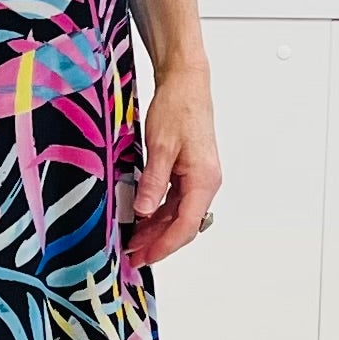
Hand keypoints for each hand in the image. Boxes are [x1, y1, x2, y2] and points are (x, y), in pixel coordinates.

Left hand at [124, 63, 219, 270]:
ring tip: (132, 241)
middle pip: (183, 225)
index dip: (163, 246)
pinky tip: (141, 219)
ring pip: (178, 215)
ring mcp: (199, 178)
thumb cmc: (178, 107)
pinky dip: (158, 213)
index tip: (144, 257)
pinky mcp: (190, 172)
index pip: (185, 226)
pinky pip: (175, 201)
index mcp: (204, 180)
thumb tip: (144, 212)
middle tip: (132, 255)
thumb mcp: (159, 147)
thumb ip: (152, 182)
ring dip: (157, 230)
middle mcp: (206, 182)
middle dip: (158, 243)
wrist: (186, 82)